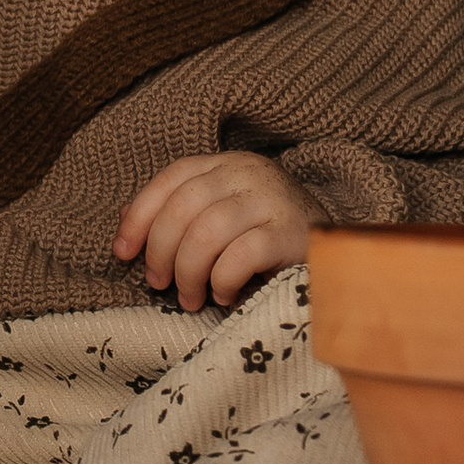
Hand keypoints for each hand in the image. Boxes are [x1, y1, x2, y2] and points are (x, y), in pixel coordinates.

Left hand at [113, 151, 320, 311]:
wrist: (342, 252)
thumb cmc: (269, 239)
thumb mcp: (224, 216)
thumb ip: (182, 215)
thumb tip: (125, 228)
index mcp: (227, 164)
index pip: (172, 178)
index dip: (140, 214)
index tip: (122, 252)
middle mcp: (248, 173)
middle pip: (184, 205)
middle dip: (161, 251)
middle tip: (159, 285)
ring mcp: (273, 199)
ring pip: (207, 231)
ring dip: (188, 272)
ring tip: (191, 299)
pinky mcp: (293, 233)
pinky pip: (241, 255)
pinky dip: (221, 280)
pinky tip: (223, 295)